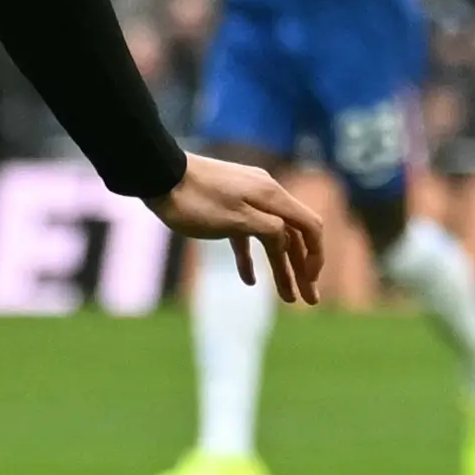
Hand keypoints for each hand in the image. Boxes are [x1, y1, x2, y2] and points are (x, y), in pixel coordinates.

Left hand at [151, 154, 324, 304]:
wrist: (158, 174)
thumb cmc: (195, 201)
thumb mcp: (237, 221)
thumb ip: (270, 232)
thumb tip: (287, 242)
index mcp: (273, 196)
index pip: (310, 227)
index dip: (316, 256)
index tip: (311, 282)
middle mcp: (266, 195)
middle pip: (294, 235)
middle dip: (302, 269)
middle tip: (307, 300)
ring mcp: (247, 198)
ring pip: (272, 236)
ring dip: (280, 267)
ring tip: (286, 297)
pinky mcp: (228, 205)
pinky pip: (247, 233)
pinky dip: (251, 256)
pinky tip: (248, 280)